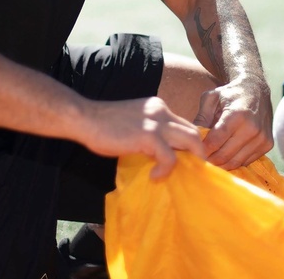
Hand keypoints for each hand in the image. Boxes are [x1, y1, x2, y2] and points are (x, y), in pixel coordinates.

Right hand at [81, 96, 205, 179]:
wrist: (86, 118)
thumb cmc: (103, 125)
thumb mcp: (134, 124)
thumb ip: (150, 132)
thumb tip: (160, 153)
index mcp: (158, 107)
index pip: (184, 124)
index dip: (189, 143)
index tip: (187, 160)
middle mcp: (162, 111)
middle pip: (194, 131)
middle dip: (198, 153)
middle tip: (193, 171)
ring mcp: (157, 122)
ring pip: (191, 140)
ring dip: (192, 160)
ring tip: (181, 174)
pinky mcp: (149, 136)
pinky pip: (170, 157)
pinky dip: (166, 169)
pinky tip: (155, 175)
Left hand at [193, 75, 272, 169]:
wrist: (256, 89)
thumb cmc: (230, 93)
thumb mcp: (211, 98)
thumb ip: (201, 118)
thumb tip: (192, 138)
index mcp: (237, 115)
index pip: (215, 141)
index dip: (202, 150)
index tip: (193, 152)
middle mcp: (252, 128)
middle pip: (225, 155)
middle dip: (209, 160)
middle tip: (199, 159)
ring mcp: (262, 138)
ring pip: (235, 162)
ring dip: (221, 164)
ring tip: (210, 158)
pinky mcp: (268, 144)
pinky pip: (246, 161)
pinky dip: (234, 161)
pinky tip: (226, 154)